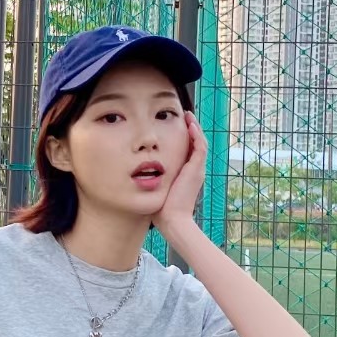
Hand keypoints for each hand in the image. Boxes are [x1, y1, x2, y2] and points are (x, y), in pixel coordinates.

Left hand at [152, 111, 206, 239]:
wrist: (172, 220)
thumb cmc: (162, 209)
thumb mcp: (157, 188)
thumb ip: (153, 178)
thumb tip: (137, 173)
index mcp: (186, 174)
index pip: (188, 150)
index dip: (184, 137)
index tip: (174, 125)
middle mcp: (194, 170)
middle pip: (195, 144)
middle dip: (190, 129)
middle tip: (183, 116)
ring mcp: (197, 169)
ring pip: (200, 143)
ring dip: (194, 128)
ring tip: (187, 115)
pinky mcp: (196, 169)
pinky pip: (200, 147)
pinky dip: (196, 135)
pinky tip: (190, 124)